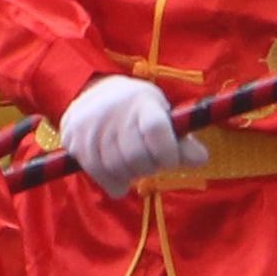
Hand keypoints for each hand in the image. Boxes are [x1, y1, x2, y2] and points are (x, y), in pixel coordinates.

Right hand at [59, 74, 204, 193]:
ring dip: (130, 176)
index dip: (168, 152)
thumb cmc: (138, 108)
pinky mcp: (74, 140)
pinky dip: (113, 183)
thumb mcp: (163, 114)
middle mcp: (115, 110)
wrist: (93, 91)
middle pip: (136, 156)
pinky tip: (120, 179)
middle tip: (149, 161)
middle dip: (148, 167)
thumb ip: (182, 141)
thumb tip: (201, 160)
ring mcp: (91, 126)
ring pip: (117, 169)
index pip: (156, 129)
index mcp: (143, 101)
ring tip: (133, 166)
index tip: (170, 160)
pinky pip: (98, 175)